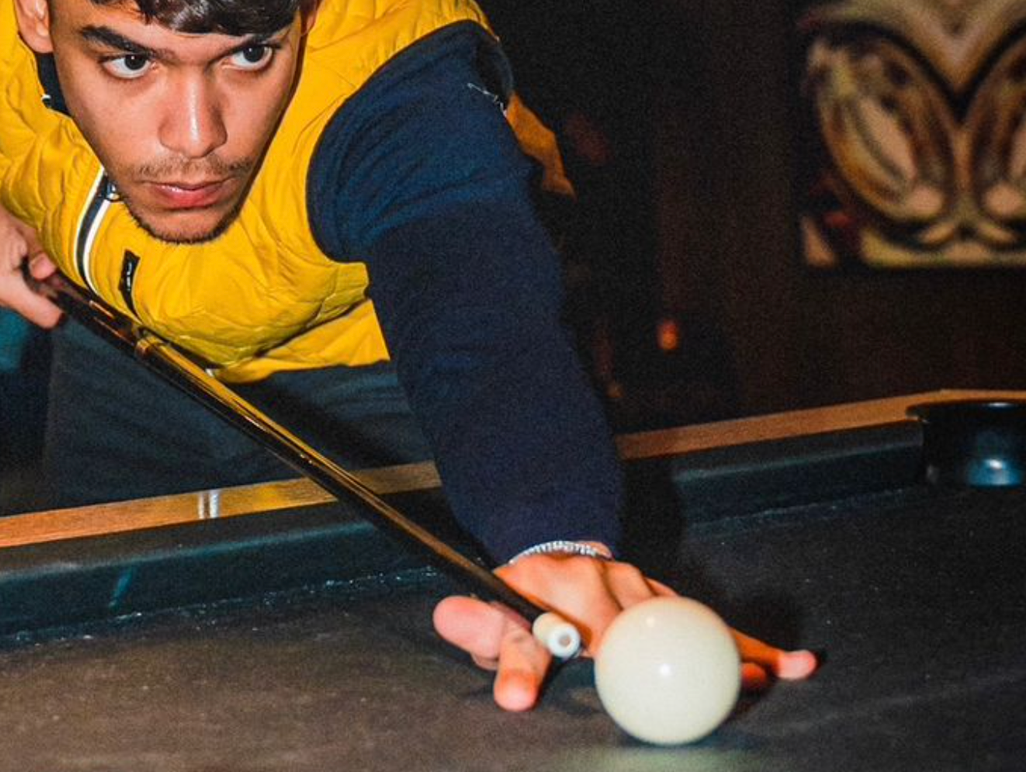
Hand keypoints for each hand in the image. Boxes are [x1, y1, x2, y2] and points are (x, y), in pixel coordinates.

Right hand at [0, 183, 63, 328]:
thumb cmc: (10, 199)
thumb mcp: (34, 222)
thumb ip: (43, 251)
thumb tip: (46, 272)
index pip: (44, 316)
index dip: (65, 300)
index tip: (75, 282)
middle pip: (36, 308)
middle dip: (51, 289)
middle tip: (58, 261)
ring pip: (28, 299)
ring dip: (40, 282)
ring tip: (42, 253)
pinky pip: (16, 289)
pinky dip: (28, 277)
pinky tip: (31, 255)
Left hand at [431, 550, 817, 710]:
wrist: (555, 546)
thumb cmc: (522, 598)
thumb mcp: (490, 612)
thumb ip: (476, 624)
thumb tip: (448, 618)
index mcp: (542, 594)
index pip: (528, 637)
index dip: (519, 667)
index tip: (516, 697)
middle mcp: (596, 587)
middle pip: (620, 631)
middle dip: (639, 660)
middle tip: (679, 697)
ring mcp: (639, 590)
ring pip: (680, 623)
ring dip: (724, 652)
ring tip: (767, 678)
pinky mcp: (667, 598)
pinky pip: (711, 624)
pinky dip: (752, 645)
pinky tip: (794, 664)